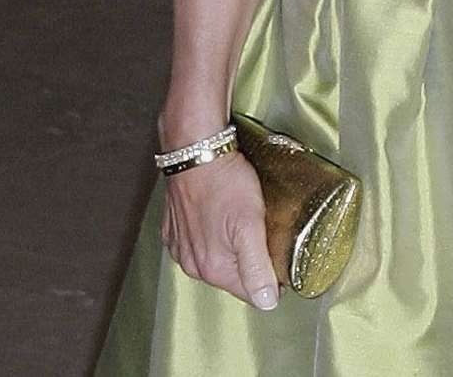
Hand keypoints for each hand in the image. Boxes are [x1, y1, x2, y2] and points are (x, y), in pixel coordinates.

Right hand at [161, 151, 278, 309]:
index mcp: (212, 268)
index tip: (279, 253)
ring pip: (214, 258)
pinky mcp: (173, 229)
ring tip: (242, 221)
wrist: (195, 149)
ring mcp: (180, 247)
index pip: (249, 291)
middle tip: (264, 231)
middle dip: (250, 260)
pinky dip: (210, 235)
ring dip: (230, 247)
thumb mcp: (251, 224)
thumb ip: (257, 266)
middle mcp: (192, 264)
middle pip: (232, 275)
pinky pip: (197, 242)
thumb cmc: (225, 182)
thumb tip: (267, 302)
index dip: (270, 277)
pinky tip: (219, 217)